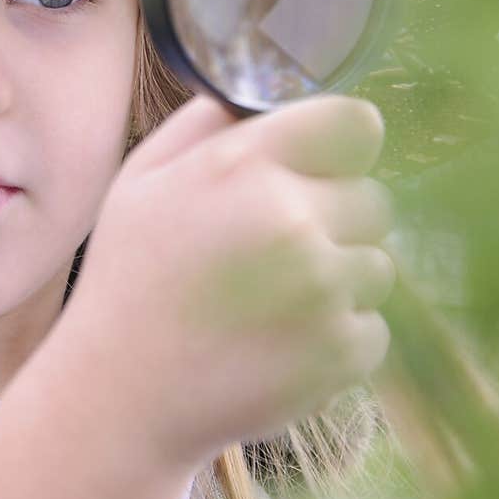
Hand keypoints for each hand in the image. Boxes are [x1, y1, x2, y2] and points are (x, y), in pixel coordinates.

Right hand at [63, 92, 395, 471]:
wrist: (122, 397)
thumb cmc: (130, 279)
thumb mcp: (143, 178)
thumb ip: (207, 123)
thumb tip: (263, 101)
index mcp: (247, 166)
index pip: (355, 123)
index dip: (339, 147)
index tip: (318, 169)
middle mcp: (294, 220)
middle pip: (372, 198)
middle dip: (334, 219)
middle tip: (275, 252)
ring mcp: (324, 289)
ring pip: (376, 264)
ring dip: (337, 279)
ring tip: (270, 304)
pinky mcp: (343, 350)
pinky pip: (372, 325)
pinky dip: (337, 336)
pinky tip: (279, 343)